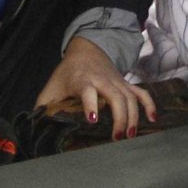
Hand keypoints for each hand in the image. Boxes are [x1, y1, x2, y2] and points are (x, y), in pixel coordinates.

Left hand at [36, 35, 155, 138]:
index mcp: (83, 80)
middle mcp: (103, 80)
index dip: (91, 104)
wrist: (86, 49)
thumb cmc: (67, 72)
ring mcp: (117, 81)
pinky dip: (149, 105)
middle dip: (119, 117)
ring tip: (129, 136)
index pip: (88, 90)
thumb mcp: (52, 87)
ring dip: (133, 117)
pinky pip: (141, 93)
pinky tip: (152, 119)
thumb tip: (35, 129)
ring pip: (131, 98)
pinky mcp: (125, 84)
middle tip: (117, 138)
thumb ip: (44, 107)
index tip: (93, 119)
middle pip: (116, 97)